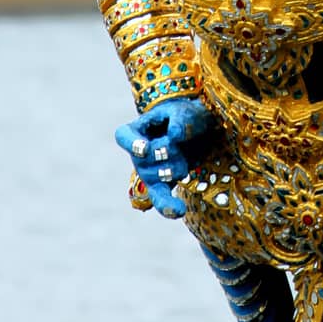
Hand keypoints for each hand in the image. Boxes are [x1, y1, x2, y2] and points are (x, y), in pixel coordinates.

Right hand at [113, 97, 212, 218]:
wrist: (198, 133)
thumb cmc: (186, 118)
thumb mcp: (186, 111)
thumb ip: (181, 120)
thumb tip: (174, 136)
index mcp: (136, 130)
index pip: (124, 137)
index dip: (132, 144)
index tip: (145, 148)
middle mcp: (136, 154)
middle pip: (150, 158)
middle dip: (171, 148)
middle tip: (182, 137)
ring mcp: (147, 173)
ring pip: (162, 175)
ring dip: (180, 164)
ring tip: (184, 152)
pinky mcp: (160, 187)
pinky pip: (161, 199)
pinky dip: (168, 206)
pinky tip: (178, 210)